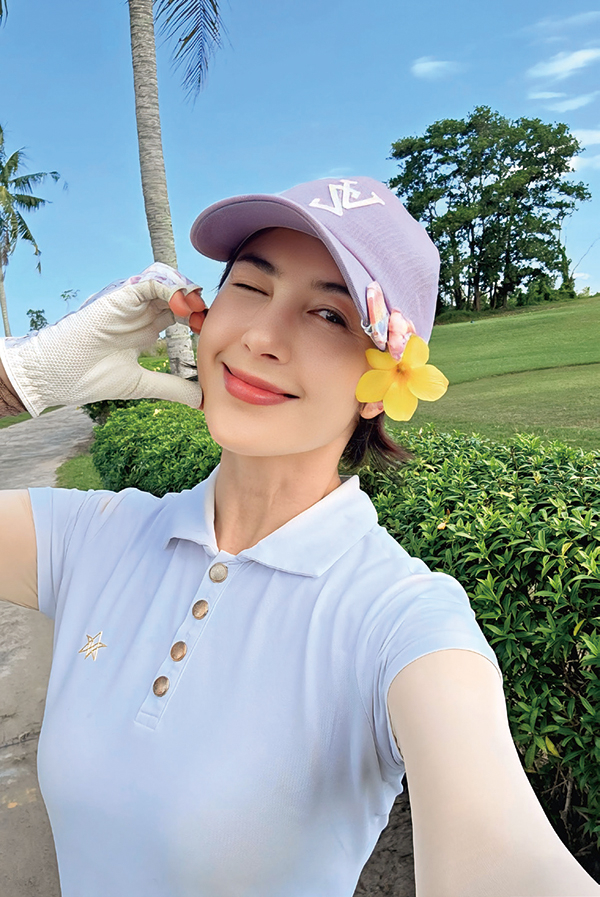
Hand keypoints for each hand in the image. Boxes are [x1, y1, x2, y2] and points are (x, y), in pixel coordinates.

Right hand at [0, 263, 205, 416]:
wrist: (57, 376)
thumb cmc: (90, 378)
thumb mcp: (141, 384)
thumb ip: (172, 388)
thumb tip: (201, 400)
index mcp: (144, 327)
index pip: (179, 311)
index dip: (198, 318)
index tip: (210, 334)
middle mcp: (139, 311)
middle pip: (178, 292)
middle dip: (198, 303)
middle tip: (209, 321)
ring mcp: (130, 302)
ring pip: (167, 280)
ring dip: (187, 290)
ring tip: (198, 310)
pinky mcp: (119, 296)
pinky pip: (151, 280)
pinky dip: (171, 286)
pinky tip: (182, 305)